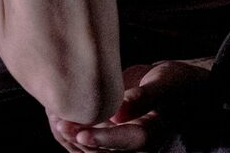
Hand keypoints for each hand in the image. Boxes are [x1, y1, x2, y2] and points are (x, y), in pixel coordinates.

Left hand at [49, 60, 211, 150]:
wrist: (175, 86)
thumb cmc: (175, 82)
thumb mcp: (164, 83)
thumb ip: (143, 96)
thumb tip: (119, 112)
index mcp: (151, 135)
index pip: (126, 142)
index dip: (103, 140)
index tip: (81, 134)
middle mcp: (132, 144)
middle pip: (102, 151)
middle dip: (78, 138)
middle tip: (59, 119)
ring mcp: (119, 139)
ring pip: (90, 149)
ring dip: (70, 137)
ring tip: (54, 114)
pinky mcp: (108, 131)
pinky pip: (86, 139)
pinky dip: (71, 130)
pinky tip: (57, 112)